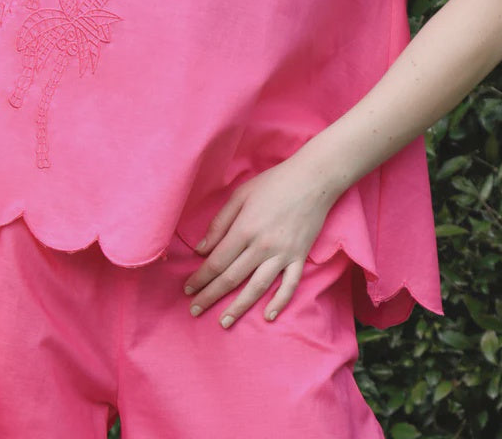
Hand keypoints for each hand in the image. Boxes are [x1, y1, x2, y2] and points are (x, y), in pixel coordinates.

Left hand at [182, 151, 334, 327]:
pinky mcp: (300, 257)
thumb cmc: (274, 183)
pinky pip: (289, 285)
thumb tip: (201, 249)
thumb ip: (220, 223)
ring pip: (257, 287)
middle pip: (232, 278)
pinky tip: (268, 316)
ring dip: (239, 307)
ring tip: (224, 322)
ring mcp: (283, 254)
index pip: (217, 261)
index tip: (188, 289)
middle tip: (194, 311)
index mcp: (245, 228)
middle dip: (211, 296)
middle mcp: (262, 246)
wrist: (314, 179)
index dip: (201, 278)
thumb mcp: (241, 194)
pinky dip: (280, 302)